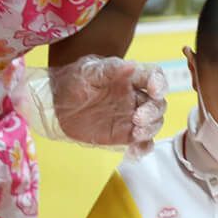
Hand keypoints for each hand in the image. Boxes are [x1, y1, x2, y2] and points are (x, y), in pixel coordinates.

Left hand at [30, 57, 168, 153]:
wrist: (57, 104)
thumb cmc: (73, 81)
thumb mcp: (87, 72)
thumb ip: (109, 69)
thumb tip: (131, 64)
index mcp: (129, 78)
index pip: (154, 76)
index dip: (159, 83)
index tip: (154, 91)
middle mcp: (135, 97)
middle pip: (158, 104)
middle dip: (153, 112)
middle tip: (137, 118)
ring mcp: (131, 117)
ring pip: (155, 123)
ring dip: (151, 130)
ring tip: (136, 134)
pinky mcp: (124, 135)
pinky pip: (142, 143)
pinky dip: (143, 149)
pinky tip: (133, 152)